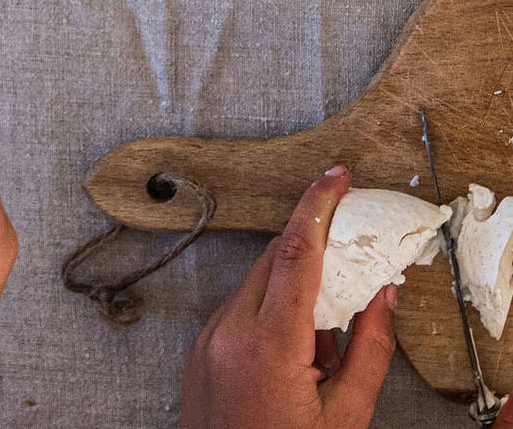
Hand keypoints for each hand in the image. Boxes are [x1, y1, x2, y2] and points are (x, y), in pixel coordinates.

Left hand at [180, 165, 396, 428]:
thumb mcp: (346, 418)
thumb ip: (368, 349)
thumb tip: (382, 295)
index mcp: (268, 344)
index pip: (294, 252)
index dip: (317, 205)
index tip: (335, 175)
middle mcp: (228, 332)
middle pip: (274, 264)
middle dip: (313, 265)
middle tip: (345, 294)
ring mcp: (207, 340)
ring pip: (255, 288)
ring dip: (291, 301)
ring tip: (316, 360)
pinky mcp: (198, 351)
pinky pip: (237, 314)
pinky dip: (268, 322)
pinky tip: (289, 366)